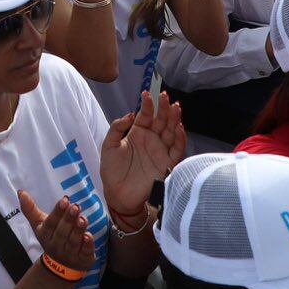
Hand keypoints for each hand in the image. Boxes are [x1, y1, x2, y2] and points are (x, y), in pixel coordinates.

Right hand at [20, 189, 96, 273]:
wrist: (59, 267)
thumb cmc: (51, 238)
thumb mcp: (39, 225)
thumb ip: (31, 209)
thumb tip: (21, 192)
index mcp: (45, 235)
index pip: (50, 224)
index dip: (57, 212)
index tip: (65, 200)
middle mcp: (57, 246)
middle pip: (62, 232)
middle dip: (69, 219)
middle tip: (75, 207)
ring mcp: (70, 254)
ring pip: (73, 242)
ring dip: (78, 230)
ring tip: (83, 218)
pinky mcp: (83, 259)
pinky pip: (85, 252)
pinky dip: (87, 244)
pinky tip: (89, 236)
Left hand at [99, 90, 185, 217]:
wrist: (117, 194)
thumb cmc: (112, 171)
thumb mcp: (109, 145)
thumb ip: (117, 128)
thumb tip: (130, 114)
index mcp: (138, 133)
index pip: (146, 115)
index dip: (148, 105)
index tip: (147, 94)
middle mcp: (152, 140)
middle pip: (162, 120)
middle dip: (165, 108)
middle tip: (166, 96)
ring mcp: (160, 151)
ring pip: (171, 132)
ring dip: (175, 119)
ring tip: (176, 107)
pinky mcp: (167, 164)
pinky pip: (177, 150)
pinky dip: (180, 139)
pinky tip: (179, 127)